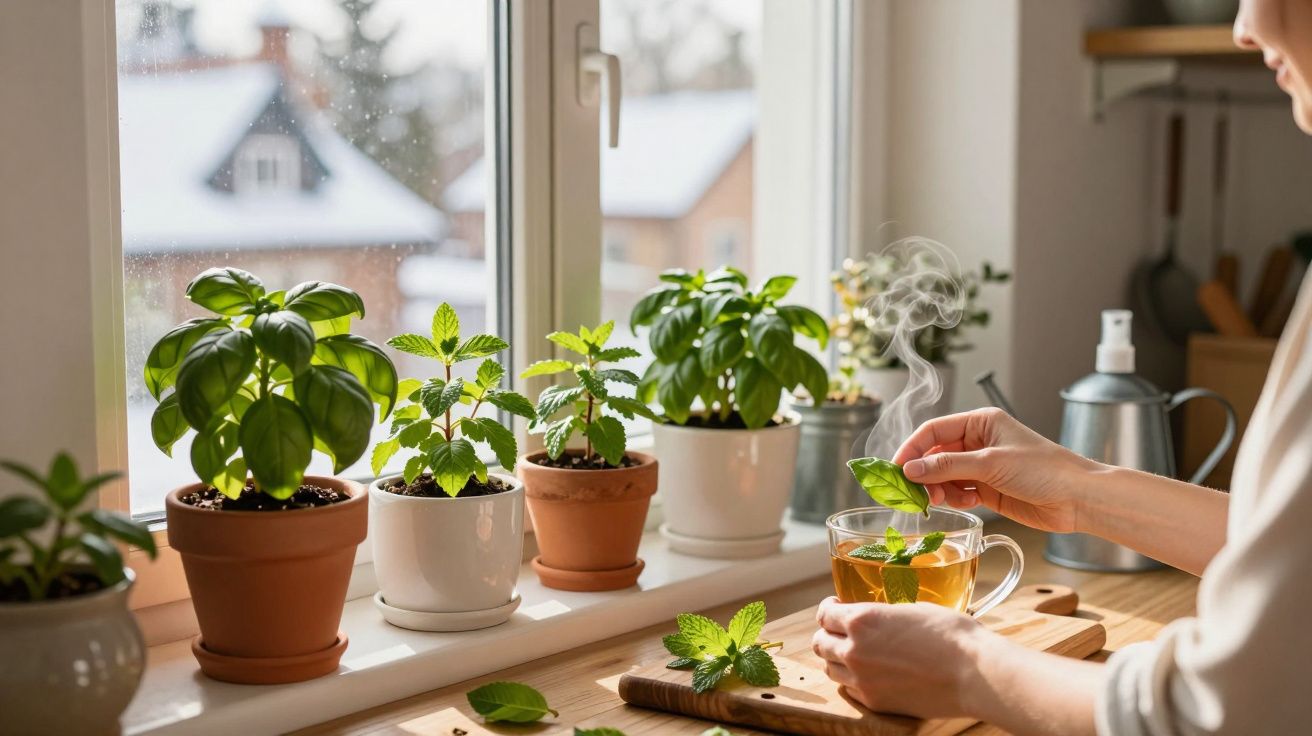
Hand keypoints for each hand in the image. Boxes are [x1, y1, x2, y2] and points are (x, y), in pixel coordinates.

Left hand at [811, 596, 991, 717]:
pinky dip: (851, 680)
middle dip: (827, 634)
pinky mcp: (875, 702)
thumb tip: (876, 618)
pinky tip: (866, 674)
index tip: (834, 608)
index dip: (827, 610)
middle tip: (838, 631)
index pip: (825, 615)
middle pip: (820, 643)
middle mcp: (854, 650)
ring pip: (830, 669)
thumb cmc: (951, 634)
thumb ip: (883, 615)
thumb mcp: (912, 609)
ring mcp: (862, 680)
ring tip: (850, 653)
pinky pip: (849, 690)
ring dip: (836, 659)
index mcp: (862, 620)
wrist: (973, 673)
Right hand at [892, 408, 1099, 532]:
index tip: (896, 468)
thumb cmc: (1045, 469)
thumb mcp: (991, 463)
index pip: (933, 430)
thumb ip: (947, 466)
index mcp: (981, 422)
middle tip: (915, 491)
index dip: (912, 448)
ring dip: (938, 489)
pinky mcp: (988, 489)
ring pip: (944, 476)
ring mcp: (982, 466)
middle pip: (935, 455)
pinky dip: (953, 498)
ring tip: (941, 500)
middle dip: (924, 473)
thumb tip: (910, 468)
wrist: (1078, 499)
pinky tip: (963, 502)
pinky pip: (957, 491)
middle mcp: (979, 441)